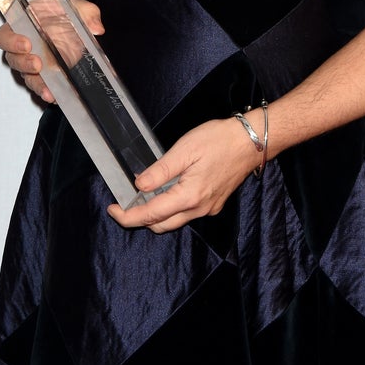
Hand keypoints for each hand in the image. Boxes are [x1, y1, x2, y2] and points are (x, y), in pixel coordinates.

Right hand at [0, 0, 103, 102]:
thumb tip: (97, 28)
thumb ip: (87, 13)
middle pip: (14, 60)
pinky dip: (48, 92)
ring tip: (47, 89)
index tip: (26, 44)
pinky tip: (57, 96)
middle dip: (24, 64)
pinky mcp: (44, 75)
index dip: (11, 42)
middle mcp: (22, 47)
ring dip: (36, 83)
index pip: (5, 36)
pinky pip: (41, 86)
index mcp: (22, 26)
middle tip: (37, 64)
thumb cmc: (65, 12)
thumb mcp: (77, 6)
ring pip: (26, 77)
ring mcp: (32, 63)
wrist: (71, 20)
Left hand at [107, 116, 263, 233]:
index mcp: (189, 197)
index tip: (113, 210)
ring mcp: (209, 208)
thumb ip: (160, 170)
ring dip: (156, 214)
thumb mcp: (185, 149)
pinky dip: (172, 207)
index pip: (150, 215)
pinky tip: (168, 189)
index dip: (128, 216)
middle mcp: (199, 209)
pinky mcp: (215, 203)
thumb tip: (140, 184)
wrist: (251, 140)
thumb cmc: (219, 140)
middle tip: (125, 203)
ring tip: (144, 195)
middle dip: (140, 218)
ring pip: (175, 221)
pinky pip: (187, 213)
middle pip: (161, 225)